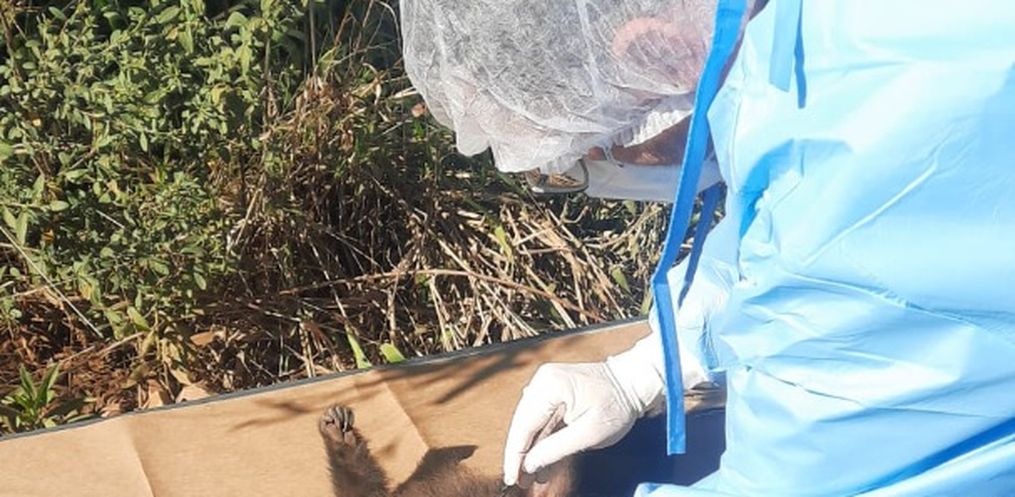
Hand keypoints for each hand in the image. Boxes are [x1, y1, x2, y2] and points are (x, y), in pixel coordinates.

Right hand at [502, 337, 665, 485]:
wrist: (634, 382)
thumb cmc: (617, 404)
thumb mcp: (589, 433)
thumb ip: (555, 449)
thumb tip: (528, 464)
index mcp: (549, 385)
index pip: (524, 426)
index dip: (516, 456)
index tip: (512, 478)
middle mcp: (542, 381)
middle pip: (522, 424)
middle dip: (520, 455)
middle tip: (518, 481)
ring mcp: (546, 384)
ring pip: (529, 423)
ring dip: (529, 449)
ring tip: (528, 476)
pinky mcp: (552, 390)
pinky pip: (540, 418)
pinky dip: (539, 439)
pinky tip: (538, 459)